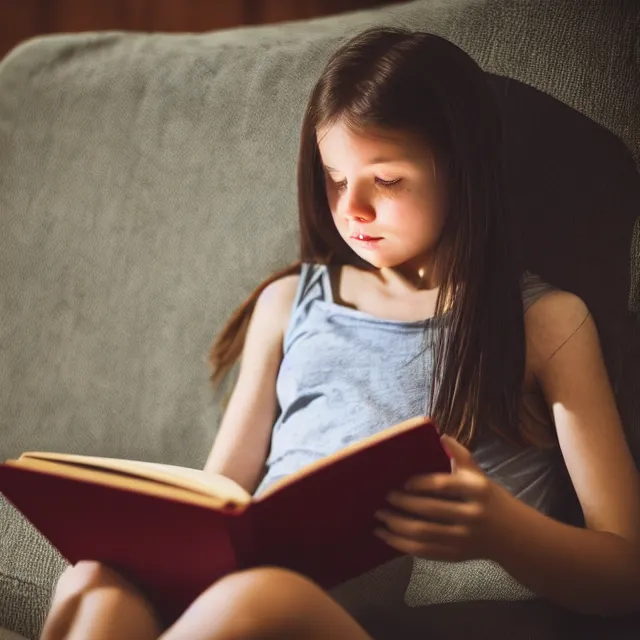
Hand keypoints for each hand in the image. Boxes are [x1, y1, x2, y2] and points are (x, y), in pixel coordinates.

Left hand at [373, 434, 505, 561]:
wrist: (516, 537)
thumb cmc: (491, 500)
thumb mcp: (480, 476)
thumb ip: (460, 456)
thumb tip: (440, 436)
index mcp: (477, 490)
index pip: (444, 485)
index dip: (421, 483)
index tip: (404, 481)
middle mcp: (471, 515)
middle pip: (430, 510)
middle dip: (403, 503)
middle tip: (386, 497)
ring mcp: (463, 538)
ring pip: (424, 533)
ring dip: (397, 525)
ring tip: (380, 517)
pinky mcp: (456, 555)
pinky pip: (425, 551)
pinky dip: (402, 544)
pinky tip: (387, 536)